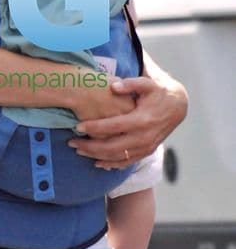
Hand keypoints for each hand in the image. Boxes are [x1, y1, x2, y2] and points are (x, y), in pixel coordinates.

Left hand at [69, 71, 187, 165]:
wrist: (177, 107)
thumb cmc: (158, 92)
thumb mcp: (147, 83)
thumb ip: (130, 83)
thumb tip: (113, 86)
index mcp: (142, 119)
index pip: (114, 127)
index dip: (95, 128)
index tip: (77, 127)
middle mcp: (144, 137)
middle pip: (112, 147)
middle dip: (90, 147)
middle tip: (72, 143)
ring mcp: (146, 147)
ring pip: (118, 157)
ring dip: (97, 157)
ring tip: (79, 152)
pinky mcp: (147, 152)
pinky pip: (127, 162)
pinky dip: (112, 165)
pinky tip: (97, 163)